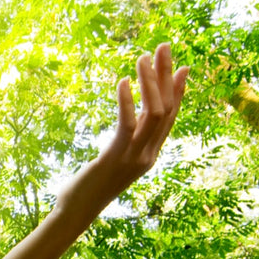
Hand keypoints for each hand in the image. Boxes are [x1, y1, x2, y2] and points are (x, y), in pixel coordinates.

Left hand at [63, 43, 189, 209]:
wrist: (75, 212)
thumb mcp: (113, 160)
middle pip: (167, 109)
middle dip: (166, 75)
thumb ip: (124, 142)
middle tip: (164, 47)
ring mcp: (134, 157)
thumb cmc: (89, 186)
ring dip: (150, 82)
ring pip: (154, 113)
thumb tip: (128, 125)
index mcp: (150, 155)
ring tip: (142, 57)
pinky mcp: (116, 157)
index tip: (183, 66)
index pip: (171, 118)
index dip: (178, 91)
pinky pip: (127, 124)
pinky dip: (126, 100)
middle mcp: (148, 155)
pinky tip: (122, 82)